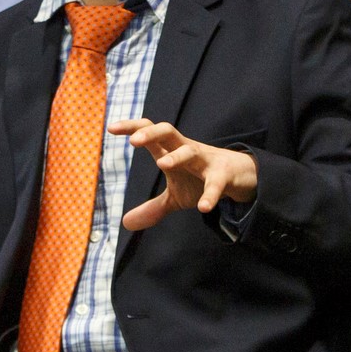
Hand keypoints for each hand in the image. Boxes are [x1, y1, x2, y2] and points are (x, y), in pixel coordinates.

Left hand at [112, 119, 258, 231]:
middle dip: (151, 133)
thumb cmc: (201, 179)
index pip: (150, 132)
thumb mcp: (176, 196)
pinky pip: (216, 183)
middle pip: (168, 131)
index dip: (132, 127)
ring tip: (162, 164)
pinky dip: (211, 194)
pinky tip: (204, 207)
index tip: (111, 128)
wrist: (240, 176)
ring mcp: (205, 160)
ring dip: (177, 156)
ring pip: (190, 151)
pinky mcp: (223, 175)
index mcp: (171, 151)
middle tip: (134, 141)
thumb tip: (125, 223)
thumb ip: (152, 208)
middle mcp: (186, 150)